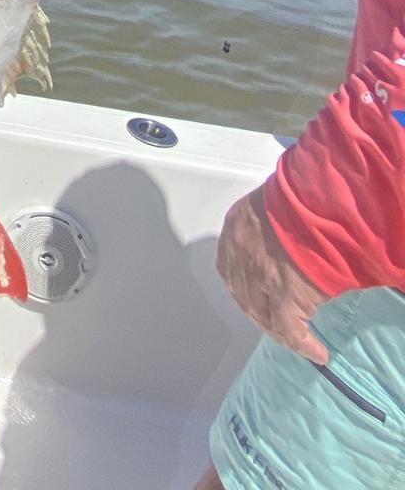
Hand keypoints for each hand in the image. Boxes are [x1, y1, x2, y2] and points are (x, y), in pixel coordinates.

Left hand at [217, 184, 330, 363]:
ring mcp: (261, 279)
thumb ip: (269, 223)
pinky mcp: (285, 297)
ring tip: (295, 339)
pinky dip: (303, 345)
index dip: (243, 285)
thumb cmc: (301, 195)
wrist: (317, 202)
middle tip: (274, 323)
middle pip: (243, 295)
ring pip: (264, 315)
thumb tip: (285, 238)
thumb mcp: (272, 204)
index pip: (231, 266)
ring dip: (278, 330)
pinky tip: (316, 352)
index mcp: (236, 228)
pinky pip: (290, 330)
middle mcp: (240, 254)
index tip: (255, 295)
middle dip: (257, 312)